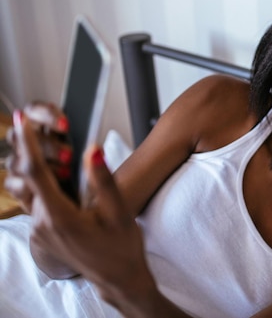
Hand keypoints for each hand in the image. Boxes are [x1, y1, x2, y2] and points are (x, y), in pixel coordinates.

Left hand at [7, 110, 155, 307]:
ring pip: (34, 190)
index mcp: (60, 218)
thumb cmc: (122, 247)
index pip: (37, 172)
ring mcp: (39, 232)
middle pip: (32, 178)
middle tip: (51, 132)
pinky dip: (47, 187)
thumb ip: (103, 180)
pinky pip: (39, 203)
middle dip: (40, 153)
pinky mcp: (42, 233)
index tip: (24, 119)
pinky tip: (66, 185)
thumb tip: (92, 150)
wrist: (118, 278)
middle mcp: (43, 226)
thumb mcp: (119, 212)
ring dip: (44, 171)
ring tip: (63, 160)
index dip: (29, 142)